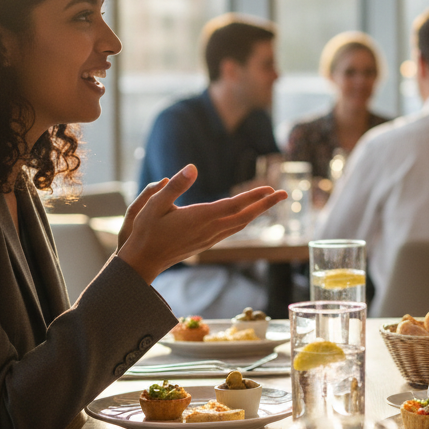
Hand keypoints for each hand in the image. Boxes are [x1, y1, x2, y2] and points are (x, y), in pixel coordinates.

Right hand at [115, 164, 287, 283]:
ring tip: (270, 202)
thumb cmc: (146, 231)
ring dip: (257, 212)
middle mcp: (209, 230)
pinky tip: (247, 216)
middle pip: (245, 216)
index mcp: (200, 218)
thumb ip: (175, 186)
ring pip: (240, 225)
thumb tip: (192, 167)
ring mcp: (209, 238)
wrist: (143, 261)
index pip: (234, 205)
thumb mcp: (155, 204)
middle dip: (266, 205)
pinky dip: (244, 221)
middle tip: (285, 194)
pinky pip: (232, 230)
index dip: (254, 196)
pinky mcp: (206, 243)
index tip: (271, 189)